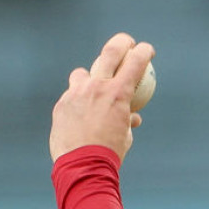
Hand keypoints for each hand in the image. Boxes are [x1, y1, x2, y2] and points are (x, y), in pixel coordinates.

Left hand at [49, 33, 154, 162]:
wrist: (83, 165)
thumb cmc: (110, 152)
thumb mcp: (125, 136)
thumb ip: (127, 120)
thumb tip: (132, 117)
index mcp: (118, 94)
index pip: (136, 62)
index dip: (144, 51)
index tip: (147, 49)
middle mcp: (97, 88)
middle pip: (110, 53)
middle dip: (122, 42)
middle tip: (127, 43)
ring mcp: (76, 94)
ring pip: (82, 74)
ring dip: (89, 78)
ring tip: (92, 90)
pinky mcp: (61, 104)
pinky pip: (71, 96)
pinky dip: (78, 102)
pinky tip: (80, 115)